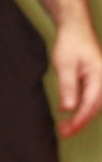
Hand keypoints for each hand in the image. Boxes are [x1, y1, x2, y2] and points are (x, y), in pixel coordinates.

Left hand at [52, 21, 101, 137]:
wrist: (75, 29)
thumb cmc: (71, 43)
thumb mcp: (64, 65)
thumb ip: (68, 86)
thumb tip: (68, 108)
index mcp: (99, 76)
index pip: (90, 105)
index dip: (78, 121)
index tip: (67, 130)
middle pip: (94, 108)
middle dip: (79, 123)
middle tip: (63, 132)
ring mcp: (101, 81)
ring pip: (93, 105)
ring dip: (80, 117)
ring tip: (64, 127)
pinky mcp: (96, 81)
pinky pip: (91, 99)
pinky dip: (81, 108)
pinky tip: (68, 112)